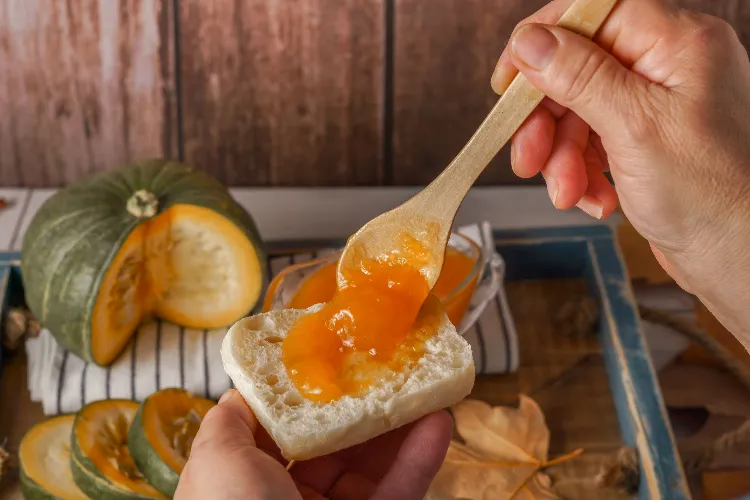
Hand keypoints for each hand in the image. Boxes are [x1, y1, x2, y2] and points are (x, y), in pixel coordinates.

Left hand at [174, 389, 451, 499]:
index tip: (336, 358)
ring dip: (400, 424)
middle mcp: (288, 499)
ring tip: (425, 385)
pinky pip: (399, 490)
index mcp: (247, 481)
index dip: (309, 394)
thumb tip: (245, 388)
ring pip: (371, 465)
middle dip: (363, 404)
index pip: (282, 429)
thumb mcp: (217, 460)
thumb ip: (230, 420)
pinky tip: (439, 423)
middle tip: (392, 367)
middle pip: (334, 443)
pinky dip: (420, 460)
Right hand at [493, 0, 749, 345]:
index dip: (543, 42)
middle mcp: (668, 66)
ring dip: (561, 156)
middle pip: (577, 69)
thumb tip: (531, 41)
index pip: (593, 14)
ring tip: (566, 192)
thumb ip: (579, 77)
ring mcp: (656, 104)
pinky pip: (593, 141)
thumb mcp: (634, 128)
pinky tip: (594, 199)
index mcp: (678, 43)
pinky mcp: (646, 140)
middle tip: (528, 158)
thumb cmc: (711, 196)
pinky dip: (582, 171)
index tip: (508, 81)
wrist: (738, 258)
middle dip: (547, 121)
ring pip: (578, 111)